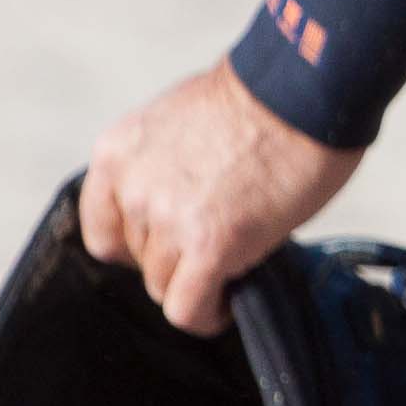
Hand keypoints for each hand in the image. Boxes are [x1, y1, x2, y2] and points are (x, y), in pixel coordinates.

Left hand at [77, 61, 357, 334]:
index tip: (171, 243)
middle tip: (223, 238)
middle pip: (141, 261)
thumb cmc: (262, 99)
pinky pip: (188, 310)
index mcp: (118, 154)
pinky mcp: (207, 245)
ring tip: (237, 262)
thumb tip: (178, 205)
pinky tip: (231, 301)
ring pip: (164, 288)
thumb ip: (162, 166)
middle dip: (179, 257)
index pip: (102, 233)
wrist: (302, 91)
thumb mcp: (182, 121)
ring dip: (199, 282)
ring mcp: (167, 219)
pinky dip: (209, 314)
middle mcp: (133, 188)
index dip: (139, 246)